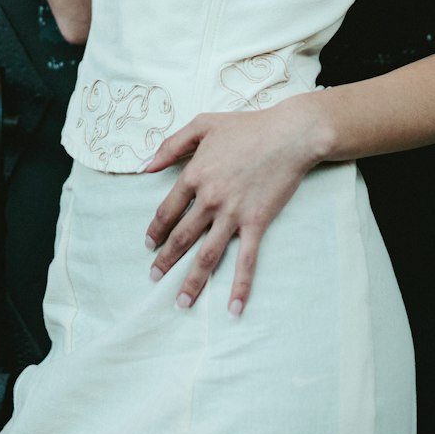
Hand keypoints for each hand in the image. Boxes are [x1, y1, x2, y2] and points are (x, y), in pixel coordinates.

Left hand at [141, 95, 324, 316]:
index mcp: (195, 175)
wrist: (289, 134)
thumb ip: (171, 144)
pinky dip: (240, 286)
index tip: (149, 243)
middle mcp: (210, 199)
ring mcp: (233, 214)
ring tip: (181, 302)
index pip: (167, 210)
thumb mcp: (203, 125)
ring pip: (207, 255)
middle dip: (165, 261)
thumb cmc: (248, 126)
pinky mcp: (257, 223)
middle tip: (154, 278)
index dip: (156, 229)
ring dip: (192, 281)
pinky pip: (246, 260)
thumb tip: (145, 165)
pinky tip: (234, 308)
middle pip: (182, 237)